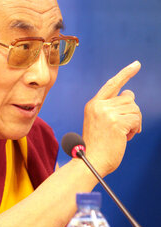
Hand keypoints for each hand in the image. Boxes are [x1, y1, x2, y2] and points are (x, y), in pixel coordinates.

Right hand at [82, 61, 141, 176]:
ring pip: (134, 108)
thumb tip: (129, 95)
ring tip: (125, 134)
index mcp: (93, 104)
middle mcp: (99, 105)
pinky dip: (136, 129)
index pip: (112, 84)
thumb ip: (111, 107)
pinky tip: (127, 137)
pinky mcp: (117, 122)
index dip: (125, 73)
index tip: (136, 64)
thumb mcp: (99, 121)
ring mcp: (107, 113)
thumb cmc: (97, 145)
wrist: (90, 161)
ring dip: (134, 122)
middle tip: (127, 127)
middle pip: (129, 98)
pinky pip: (136, 119)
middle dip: (132, 112)